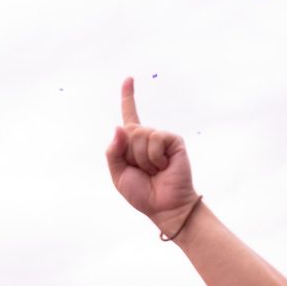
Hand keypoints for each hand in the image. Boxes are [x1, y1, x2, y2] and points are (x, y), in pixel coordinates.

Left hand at [106, 77, 197, 230]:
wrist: (164, 206)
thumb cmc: (142, 193)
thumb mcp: (118, 174)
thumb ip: (113, 151)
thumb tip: (120, 127)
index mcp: (133, 144)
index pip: (129, 115)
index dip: (128, 97)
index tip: (129, 78)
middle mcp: (147, 137)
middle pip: (128, 131)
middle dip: (129, 155)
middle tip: (143, 171)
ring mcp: (161, 138)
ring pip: (140, 136)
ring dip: (142, 159)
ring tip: (154, 171)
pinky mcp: (173, 140)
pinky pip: (155, 140)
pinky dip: (154, 157)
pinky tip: (163, 167)